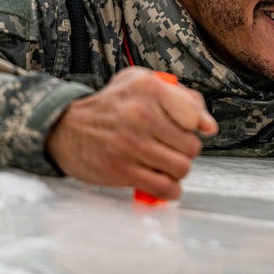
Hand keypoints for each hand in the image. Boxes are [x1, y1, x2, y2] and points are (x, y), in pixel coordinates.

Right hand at [46, 68, 218, 199]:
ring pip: (181, 168)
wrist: (64, 127)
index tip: (188, 129)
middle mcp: (141, 114)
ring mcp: (131, 144)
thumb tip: (209, 126)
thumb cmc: (110, 105)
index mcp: (148, 88)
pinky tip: (164, 183)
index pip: (194, 114)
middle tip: (172, 148)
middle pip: (191, 145)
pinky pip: (164, 188)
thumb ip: (180, 97)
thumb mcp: (141, 83)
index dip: (197, 125)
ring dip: (178, 170)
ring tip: (166, 165)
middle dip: (186, 150)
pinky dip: (170, 190)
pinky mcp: (122, 171)